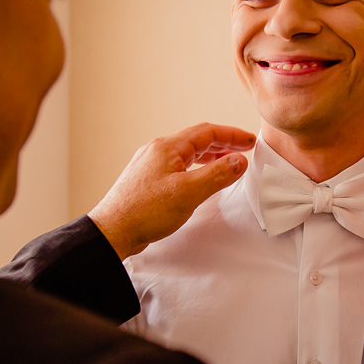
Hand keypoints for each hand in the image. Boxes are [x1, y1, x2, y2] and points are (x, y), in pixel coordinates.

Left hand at [88, 123, 255, 258]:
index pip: (207, 132)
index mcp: (167, 147)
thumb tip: (239, 161)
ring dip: (210, 156)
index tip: (250, 141)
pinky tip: (201, 179)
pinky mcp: (148, 181)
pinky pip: (178, 167)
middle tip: (243, 149)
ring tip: (227, 163)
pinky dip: (196, 168)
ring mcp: (151, 166)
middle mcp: (157, 151)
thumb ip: (217, 174)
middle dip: (223, 144)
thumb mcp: (189, 192)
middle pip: (197, 140)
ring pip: (187, 154)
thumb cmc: (144, 211)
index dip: (232, 135)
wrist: (113, 231)